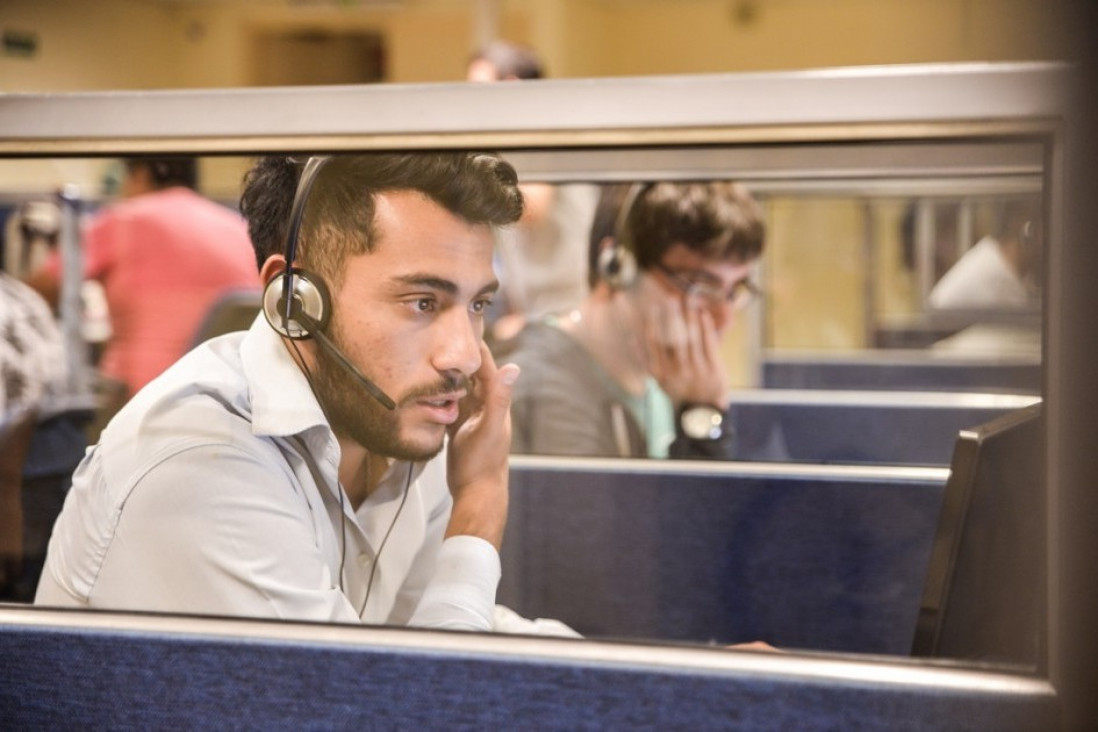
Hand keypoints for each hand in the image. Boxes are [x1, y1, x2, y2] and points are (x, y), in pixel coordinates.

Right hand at [445, 342, 519, 549]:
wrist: (477, 493)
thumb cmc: (483, 463)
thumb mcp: (488, 428)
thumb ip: (499, 399)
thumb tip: (513, 367)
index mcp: (494, 403)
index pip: (485, 368)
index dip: (475, 348)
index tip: (463, 325)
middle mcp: (485, 407)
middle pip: (472, 375)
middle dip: (459, 356)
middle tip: (443, 335)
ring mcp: (472, 417)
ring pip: (460, 388)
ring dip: (449, 373)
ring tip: (433, 354)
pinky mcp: (459, 428)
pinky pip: (450, 404)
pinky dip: (441, 394)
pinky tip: (428, 387)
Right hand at [643, 291, 729, 409]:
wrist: (702, 415)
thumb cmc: (680, 392)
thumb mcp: (660, 381)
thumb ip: (648, 360)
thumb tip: (632, 338)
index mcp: (660, 374)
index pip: (651, 344)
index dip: (648, 325)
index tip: (647, 308)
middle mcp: (676, 371)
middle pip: (672, 338)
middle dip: (670, 317)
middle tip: (668, 298)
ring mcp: (696, 370)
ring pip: (691, 338)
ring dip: (688, 317)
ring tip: (687, 301)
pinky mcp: (713, 369)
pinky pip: (708, 344)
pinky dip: (706, 327)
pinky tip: (702, 314)